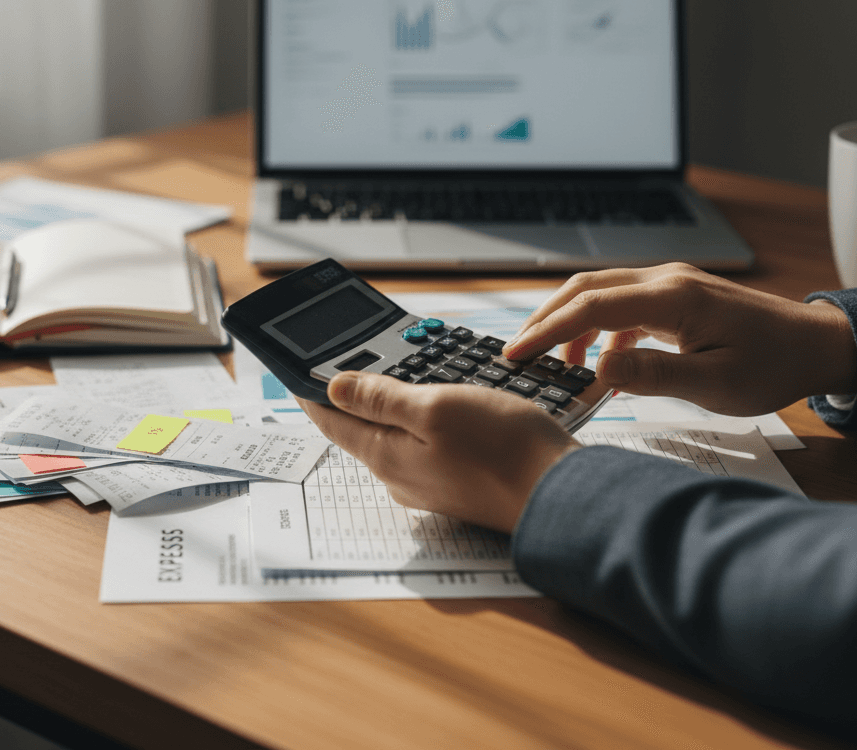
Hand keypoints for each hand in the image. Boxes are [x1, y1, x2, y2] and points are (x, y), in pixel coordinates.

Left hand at [297, 372, 580, 533]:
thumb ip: (381, 399)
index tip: (296, 372)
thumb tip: (333, 388)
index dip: (310, 392)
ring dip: (388, 407)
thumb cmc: (504, 450)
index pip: (331, 420)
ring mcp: (429, 483)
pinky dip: (421, 421)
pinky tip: (436, 405)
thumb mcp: (435, 408)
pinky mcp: (457, 484)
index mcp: (385, 456)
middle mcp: (400, 476)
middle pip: (360, 429)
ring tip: (387, 375)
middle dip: (351, 396)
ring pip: (395, 437)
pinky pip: (424, 447)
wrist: (560, 494)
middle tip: (341, 362)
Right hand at [501, 263, 856, 416]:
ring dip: (569, 324)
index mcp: (673, 298)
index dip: (547, 330)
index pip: (591, 306)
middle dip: (544, 319)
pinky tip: (598, 364)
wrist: (817, 346)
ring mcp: (670, 285)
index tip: (516, 354)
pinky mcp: (675, 298)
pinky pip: (621, 306)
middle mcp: (666, 281)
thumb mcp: (715, 383)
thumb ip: (654, 374)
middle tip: (515, 353)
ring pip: (600, 293)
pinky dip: (597, 330)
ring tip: (552, 364)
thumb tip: (598, 367)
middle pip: (586, 288)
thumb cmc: (773, 366)